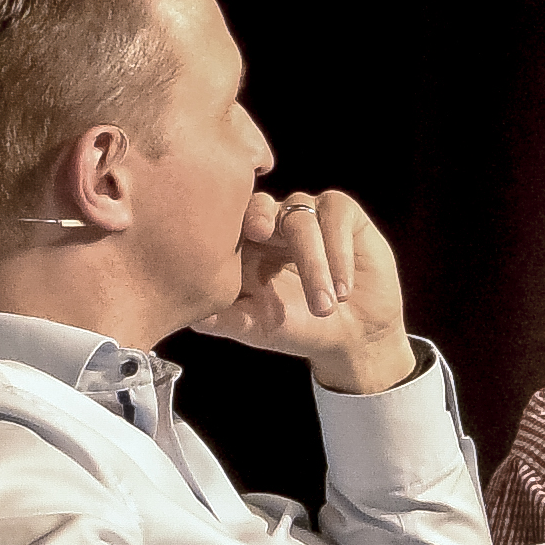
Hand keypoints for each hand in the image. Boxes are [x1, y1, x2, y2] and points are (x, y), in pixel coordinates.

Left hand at [200, 184, 417, 393]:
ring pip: (301, 218)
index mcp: (245, 244)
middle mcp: (274, 221)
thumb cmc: (299, 329)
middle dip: (261, 217)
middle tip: (262, 232)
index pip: (228, 216)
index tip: (243, 233)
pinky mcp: (344, 214)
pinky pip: (336, 215)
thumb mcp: (255, 327)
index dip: (229, 216)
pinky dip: (339, 254)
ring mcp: (308, 213)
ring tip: (324, 306)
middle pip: (261, 208)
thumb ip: (224, 319)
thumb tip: (192, 315)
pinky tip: (343, 289)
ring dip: (313, 264)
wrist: (353, 336)